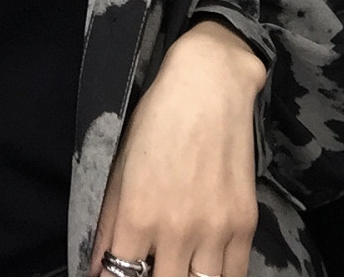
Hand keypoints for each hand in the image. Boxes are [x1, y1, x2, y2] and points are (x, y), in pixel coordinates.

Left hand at [90, 20, 266, 276]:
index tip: (118, 272)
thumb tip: (99, 266)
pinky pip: (234, 274)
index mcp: (138, 215)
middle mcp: (176, 232)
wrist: (209, 85)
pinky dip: (217, 275)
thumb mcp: (121, 165)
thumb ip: (109, 221)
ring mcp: (214, 231)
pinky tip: (205, 264)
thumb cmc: (157, 118)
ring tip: (177, 263)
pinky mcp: (244, 223)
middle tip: (151, 263)